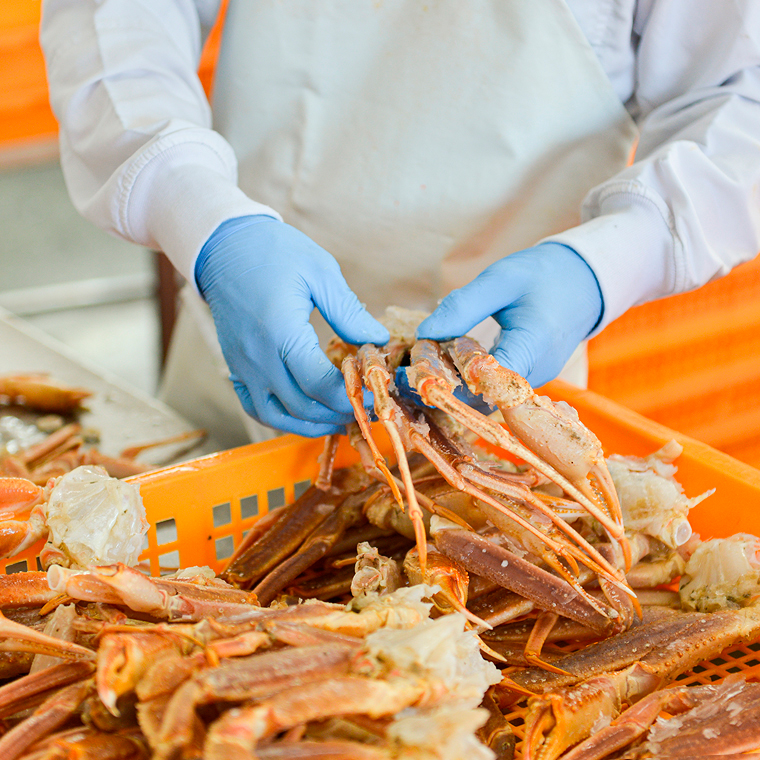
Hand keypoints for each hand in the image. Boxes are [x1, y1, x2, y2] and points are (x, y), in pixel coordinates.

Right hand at [195, 215, 389, 435]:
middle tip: (366, 407)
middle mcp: (258, 358)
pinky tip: (307, 415)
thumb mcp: (319, 272)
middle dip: (339, 412)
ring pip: (278, 416)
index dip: (351, 395)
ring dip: (313, 424)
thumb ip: (348, 311)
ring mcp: (243, 368)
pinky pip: (257, 408)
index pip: (319, 383)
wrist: (225, 248)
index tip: (375, 394)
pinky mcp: (236, 369)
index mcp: (281, 332)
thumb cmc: (275, 253)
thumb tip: (377, 340)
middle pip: (302, 406)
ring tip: (341, 418)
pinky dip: (283, 419)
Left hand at [416, 243, 602, 387]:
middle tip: (413, 364)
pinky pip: (492, 389)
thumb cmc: (544, 275)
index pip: (487, 382)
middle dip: (444, 384)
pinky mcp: (526, 381)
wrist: (584, 282)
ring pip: (485, 397)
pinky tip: (446, 361)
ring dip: (453, 382)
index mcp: (533, 347)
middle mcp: (534, 374)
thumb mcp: (501, 279)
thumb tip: (425, 333)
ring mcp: (532, 381)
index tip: (422, 365)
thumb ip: (463, 306)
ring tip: (425, 360)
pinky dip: (467, 379)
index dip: (451, 380)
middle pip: (482, 396)